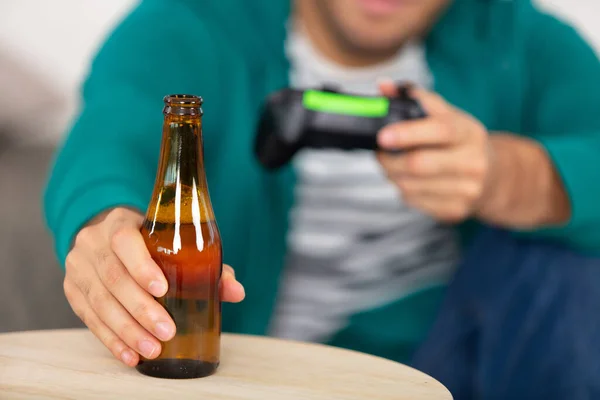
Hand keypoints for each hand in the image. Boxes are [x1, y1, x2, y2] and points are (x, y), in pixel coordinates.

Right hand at [63, 207, 244, 366]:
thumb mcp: (170, 240)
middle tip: (166, 332)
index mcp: (118, 222)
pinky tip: (130, 355)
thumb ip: (205, 264)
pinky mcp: (72, 291)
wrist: (105, 237)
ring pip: (100, 302)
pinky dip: (111, 340)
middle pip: (113, 278)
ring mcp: (78, 268)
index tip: (163, 289)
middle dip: (141, 309)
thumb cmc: (148, 240)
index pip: (124, 241)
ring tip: (152, 349)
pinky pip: (89, 319)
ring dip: (127, 331)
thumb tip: (236, 291)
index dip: (141, 266)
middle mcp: (92, 243)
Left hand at [376, 81, 491, 222]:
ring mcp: (466, 190)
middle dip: (389, 160)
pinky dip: (403, 190)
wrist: (494, 178)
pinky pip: (413, 202)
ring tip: (395, 165)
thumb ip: (415, 98)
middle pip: (418, 165)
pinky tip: (411, 181)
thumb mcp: (446, 115)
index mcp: (469, 132)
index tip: (383, 136)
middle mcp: (472, 162)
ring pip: (409, 186)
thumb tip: (383, 86)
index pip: (439, 131)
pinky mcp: (455, 211)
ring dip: (392, 175)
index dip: (408, 134)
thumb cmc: (460, 142)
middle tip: (381, 152)